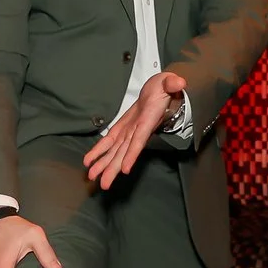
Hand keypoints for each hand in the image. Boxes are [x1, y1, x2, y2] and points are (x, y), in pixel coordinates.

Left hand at [83, 71, 185, 189]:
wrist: (159, 92)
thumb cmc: (164, 89)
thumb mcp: (169, 82)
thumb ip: (172, 83)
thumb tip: (179, 82)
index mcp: (148, 120)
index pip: (140, 140)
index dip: (132, 154)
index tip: (126, 169)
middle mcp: (138, 130)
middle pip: (124, 152)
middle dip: (113, 168)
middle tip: (103, 184)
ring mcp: (129, 131)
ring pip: (115, 151)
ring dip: (104, 165)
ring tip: (92, 177)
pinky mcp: (122, 129)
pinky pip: (109, 142)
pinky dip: (99, 151)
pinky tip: (89, 161)